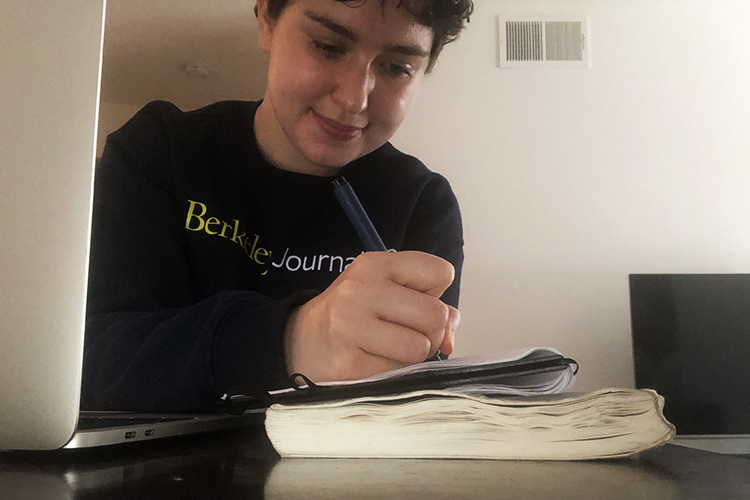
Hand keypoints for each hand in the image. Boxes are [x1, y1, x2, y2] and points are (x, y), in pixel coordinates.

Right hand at [283, 251, 459, 381]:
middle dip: (430, 331)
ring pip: (421, 348)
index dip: (435, 293)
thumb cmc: (353, 316)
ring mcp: (351, 327)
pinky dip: (392, 373)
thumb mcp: (385, 292)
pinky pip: (399, 373)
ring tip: (387, 348)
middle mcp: (360, 290)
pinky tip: (371, 363)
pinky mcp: (349, 364)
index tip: (412, 302)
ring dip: (412, 355)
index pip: (441, 271)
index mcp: (374, 265)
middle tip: (405, 333)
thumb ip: (428, 305)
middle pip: (436, 315)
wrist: (299, 343)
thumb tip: (450, 339)